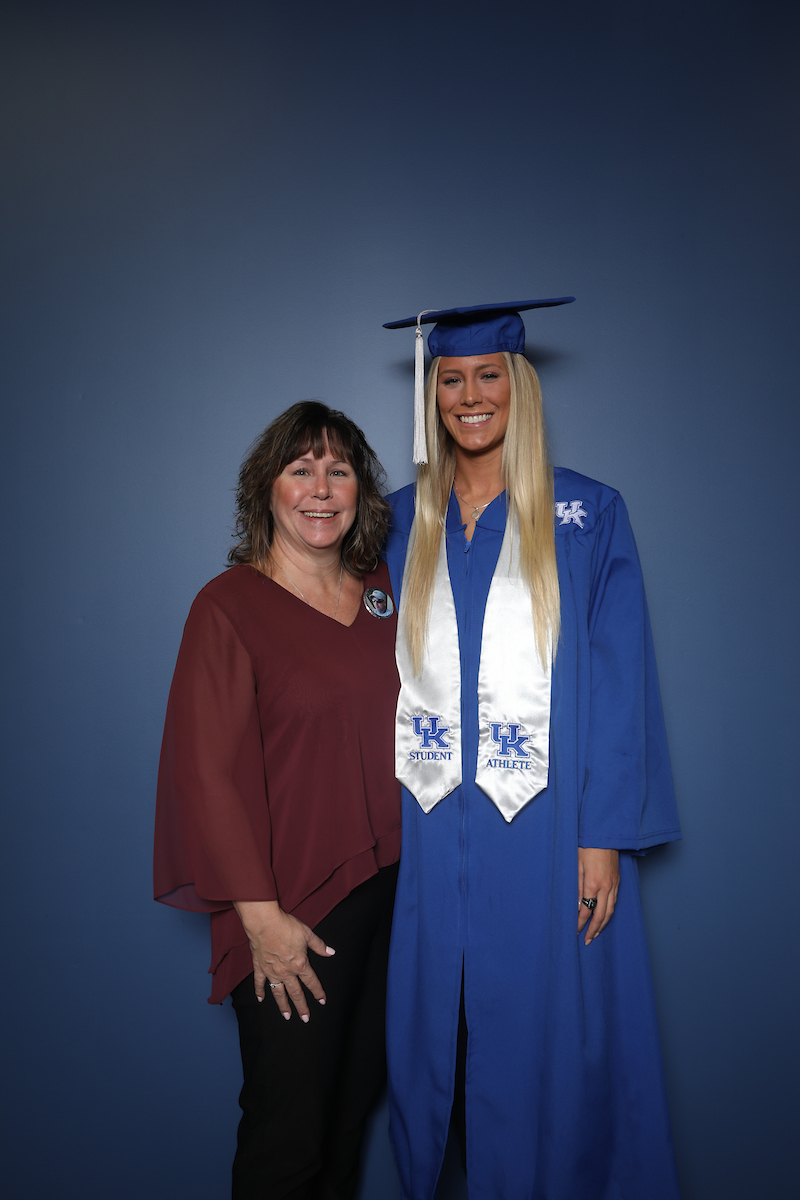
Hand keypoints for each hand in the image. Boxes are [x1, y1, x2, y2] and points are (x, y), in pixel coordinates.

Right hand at [233, 900, 334, 1020]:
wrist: (265, 923)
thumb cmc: (286, 926)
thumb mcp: (307, 934)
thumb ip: (319, 945)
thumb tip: (331, 952)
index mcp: (300, 964)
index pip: (312, 982)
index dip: (318, 992)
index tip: (322, 1001)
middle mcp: (286, 972)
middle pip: (296, 993)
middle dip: (302, 1007)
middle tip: (306, 1018)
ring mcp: (272, 971)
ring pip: (279, 993)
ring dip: (283, 1005)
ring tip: (287, 1016)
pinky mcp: (260, 967)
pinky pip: (260, 982)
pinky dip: (260, 991)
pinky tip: (261, 999)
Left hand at [577, 848, 619, 944]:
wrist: (605, 835)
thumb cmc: (587, 847)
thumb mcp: (576, 865)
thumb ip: (576, 886)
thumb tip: (576, 905)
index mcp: (593, 883)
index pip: (586, 910)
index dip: (580, 923)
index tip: (575, 931)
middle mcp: (606, 887)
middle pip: (601, 915)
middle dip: (593, 930)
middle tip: (586, 940)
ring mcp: (614, 885)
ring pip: (610, 911)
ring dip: (603, 924)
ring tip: (595, 934)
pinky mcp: (618, 881)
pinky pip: (615, 902)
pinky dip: (609, 913)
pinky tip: (605, 917)